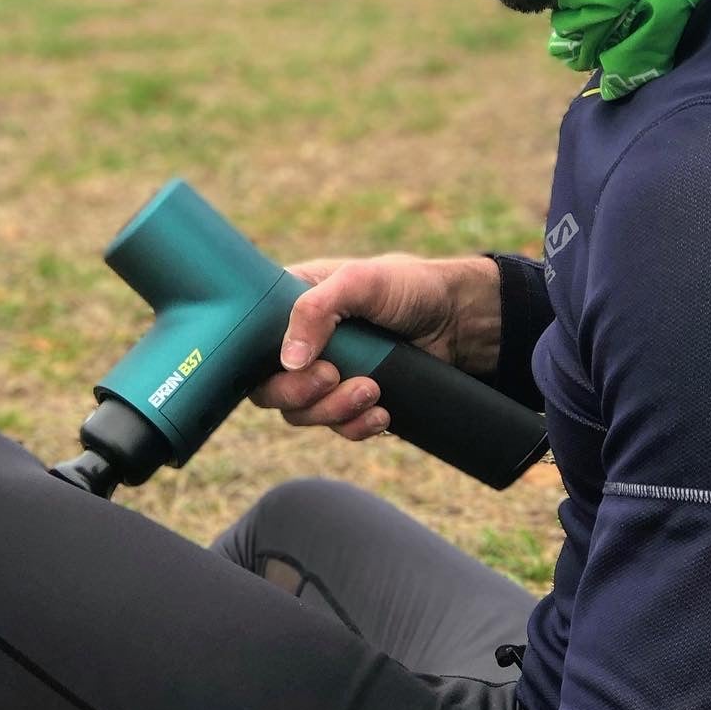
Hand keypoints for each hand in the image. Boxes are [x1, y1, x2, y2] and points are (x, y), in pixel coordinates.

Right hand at [250, 254, 501, 441]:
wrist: (460, 320)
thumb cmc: (408, 286)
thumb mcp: (360, 280)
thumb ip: (316, 309)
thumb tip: (288, 359)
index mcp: (291, 307)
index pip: (250, 346)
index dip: (267, 366)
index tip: (304, 364)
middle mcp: (302, 344)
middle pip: (270, 390)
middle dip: (303, 394)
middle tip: (335, 377)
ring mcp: (326, 375)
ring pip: (303, 414)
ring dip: (335, 411)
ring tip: (373, 390)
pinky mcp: (352, 401)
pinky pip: (338, 428)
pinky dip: (357, 427)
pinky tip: (382, 414)